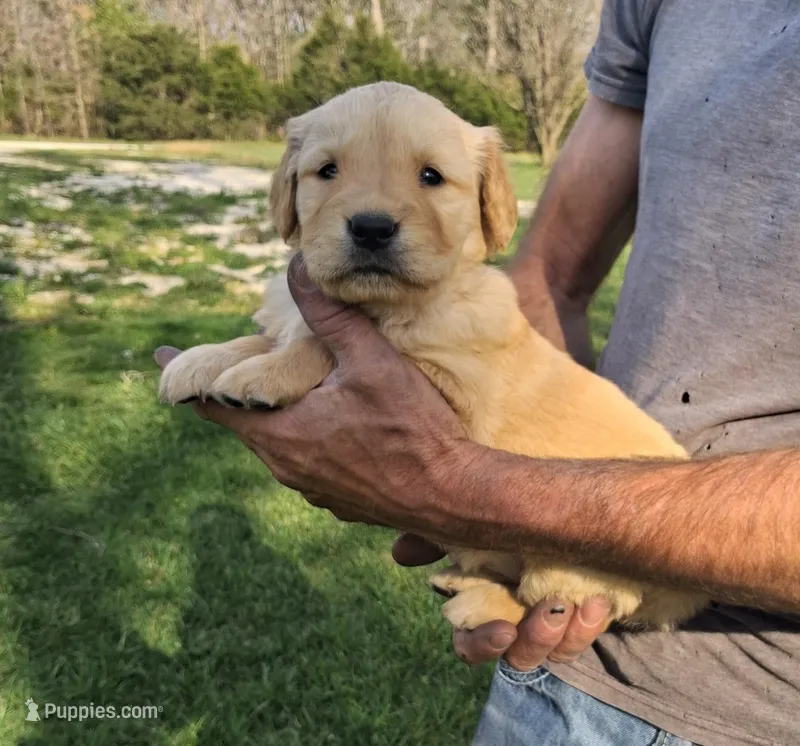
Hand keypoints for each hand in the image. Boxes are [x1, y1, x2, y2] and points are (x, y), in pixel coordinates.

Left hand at [155, 255, 468, 537]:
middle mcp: (286, 467)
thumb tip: (295, 268)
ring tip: (281, 390)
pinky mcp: (336, 498)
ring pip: (277, 443)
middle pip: (245, 423)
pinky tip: (330, 423)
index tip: (159, 357)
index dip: (186, 376)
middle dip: (236, 393)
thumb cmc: (411, 429)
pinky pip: (305, 461)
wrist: (451, 495)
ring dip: (273, 416)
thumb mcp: (370, 362)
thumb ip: (329, 316)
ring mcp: (311, 488)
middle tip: (234, 363)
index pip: (215, 402)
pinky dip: (303, 437)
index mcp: (281, 434)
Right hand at [393, 533, 610, 669]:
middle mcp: (513, 623)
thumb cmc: (497, 520)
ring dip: (567, 635)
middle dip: (536, 639)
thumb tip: (400, 552)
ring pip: (556, 652)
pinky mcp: (581, 617)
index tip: (503, 630)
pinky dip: (591, 623)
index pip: (470, 644)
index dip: (483, 645)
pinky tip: (597, 601)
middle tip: (553, 609)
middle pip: (519, 654)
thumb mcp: (466, 525)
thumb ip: (433, 538)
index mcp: (480, 608)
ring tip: (579, 603)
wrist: (556, 508)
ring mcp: (549, 624)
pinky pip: (586, 636)